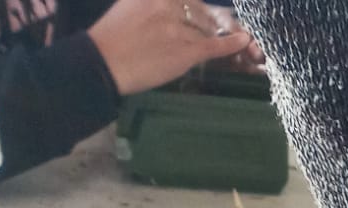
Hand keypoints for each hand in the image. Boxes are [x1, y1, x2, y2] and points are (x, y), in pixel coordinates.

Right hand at [89, 0, 254, 95]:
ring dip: (221, 32)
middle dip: (212, 19)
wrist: (104, 61)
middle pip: (200, 8)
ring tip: (231, 36)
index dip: (198, 6)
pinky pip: (214, 45)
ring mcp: (177, 27)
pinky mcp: (185, 51)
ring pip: (208, 27)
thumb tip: (175, 6)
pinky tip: (243, 41)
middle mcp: (167, 3)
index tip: (205, 11)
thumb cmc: (114, 36)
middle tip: (220, 25)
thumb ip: (155, 2)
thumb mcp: (133, 4)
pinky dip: (231, 43)